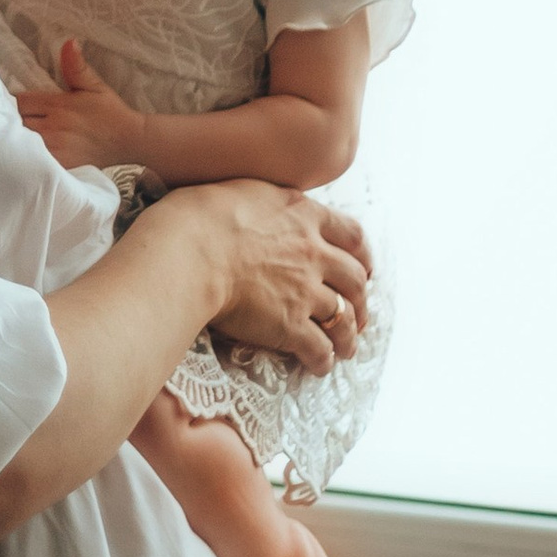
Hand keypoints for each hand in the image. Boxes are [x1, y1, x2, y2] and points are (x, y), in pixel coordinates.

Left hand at [17, 41, 144, 170]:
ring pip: (23, 142)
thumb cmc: (110, 111)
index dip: (10, 101)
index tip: (6, 102)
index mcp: (58, 105)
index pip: (21, 101)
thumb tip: (69, 41)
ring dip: (17, 138)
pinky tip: (27, 154)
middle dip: (10, 120)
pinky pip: (35, 162)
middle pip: (17, 122)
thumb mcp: (94, 85)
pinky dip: (28, 157)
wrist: (130, 140)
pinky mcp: (62, 165)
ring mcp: (57, 148)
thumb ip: (76, 65)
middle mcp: (55, 127)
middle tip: (6, 119)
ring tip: (13, 135)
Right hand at [201, 187, 371, 375]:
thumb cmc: (202, 215)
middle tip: (358, 314)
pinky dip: (323, 360)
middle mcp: (313, 252)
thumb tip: (268, 207)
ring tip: (346, 348)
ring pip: (343, 318)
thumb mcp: (246, 190)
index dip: (363, 254)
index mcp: (303, 215)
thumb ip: (271, 202)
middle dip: (361, 301)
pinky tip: (319, 366)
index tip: (364, 267)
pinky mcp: (291, 325)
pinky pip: (319, 349)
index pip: (351, 234)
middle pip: (355, 280)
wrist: (191, 251)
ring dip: (349, 336)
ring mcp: (305, 291)